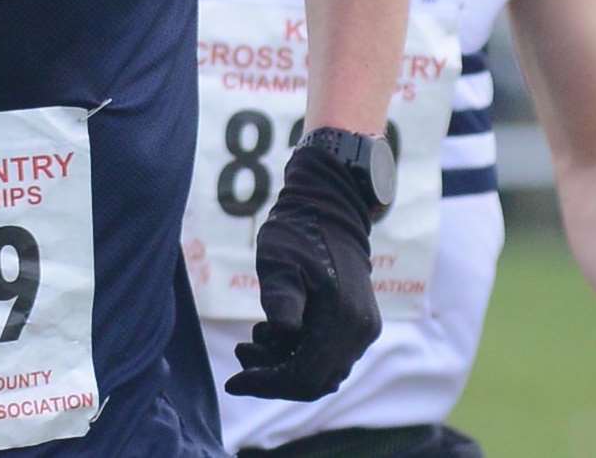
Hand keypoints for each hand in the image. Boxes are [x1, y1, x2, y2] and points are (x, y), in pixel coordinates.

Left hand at [224, 145, 380, 399]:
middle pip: (314, 381)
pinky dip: (298, 355)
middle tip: (241, 354)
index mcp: (343, 319)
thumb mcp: (279, 260)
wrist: (331, 209)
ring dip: (284, 366)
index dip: (266, 384)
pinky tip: (273, 334)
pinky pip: (328, 357)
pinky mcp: (359, 325)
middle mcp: (360, 332)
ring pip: (321, 372)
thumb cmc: (299, 231)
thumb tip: (282, 335)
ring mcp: (363, 330)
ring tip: (253, 340)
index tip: (232, 381)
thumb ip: (281, 297)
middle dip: (273, 377)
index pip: (304, 375)